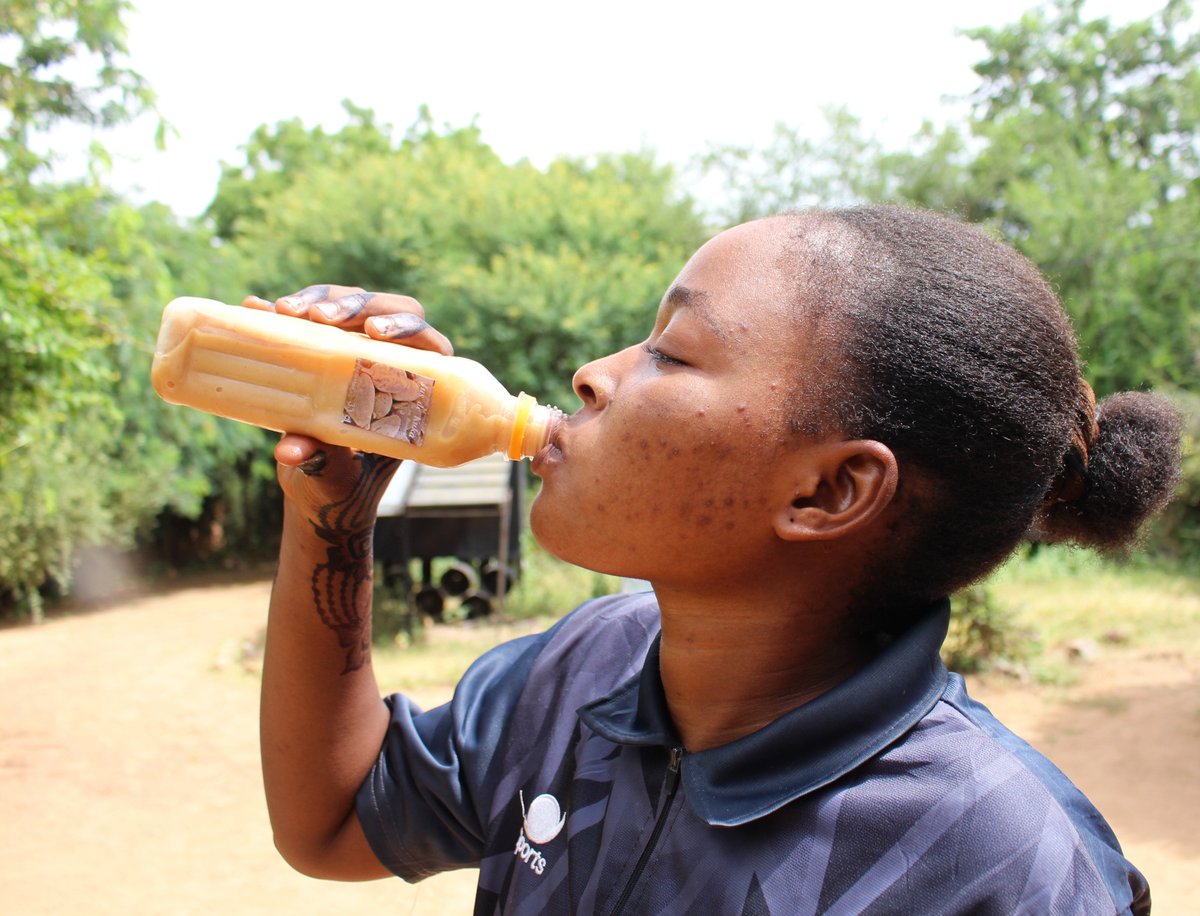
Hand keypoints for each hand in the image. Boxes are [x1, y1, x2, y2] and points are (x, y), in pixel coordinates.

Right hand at [242, 285, 448, 523]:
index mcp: (418, 394)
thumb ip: (320, 462)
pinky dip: (285, 312)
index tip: (373, 333)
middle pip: (390, 311)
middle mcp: (394, 364)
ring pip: (350, 305)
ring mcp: (359, 350)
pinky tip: (256, 307)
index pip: (429, 346)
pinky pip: (310, 317)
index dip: (406, 330)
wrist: (320, 492)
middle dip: (355, 306)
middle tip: (318, 317)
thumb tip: (290, 451)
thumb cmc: (341, 488)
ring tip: (281, 310)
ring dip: (318, 300)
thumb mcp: (332, 477)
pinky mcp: (326, 347)